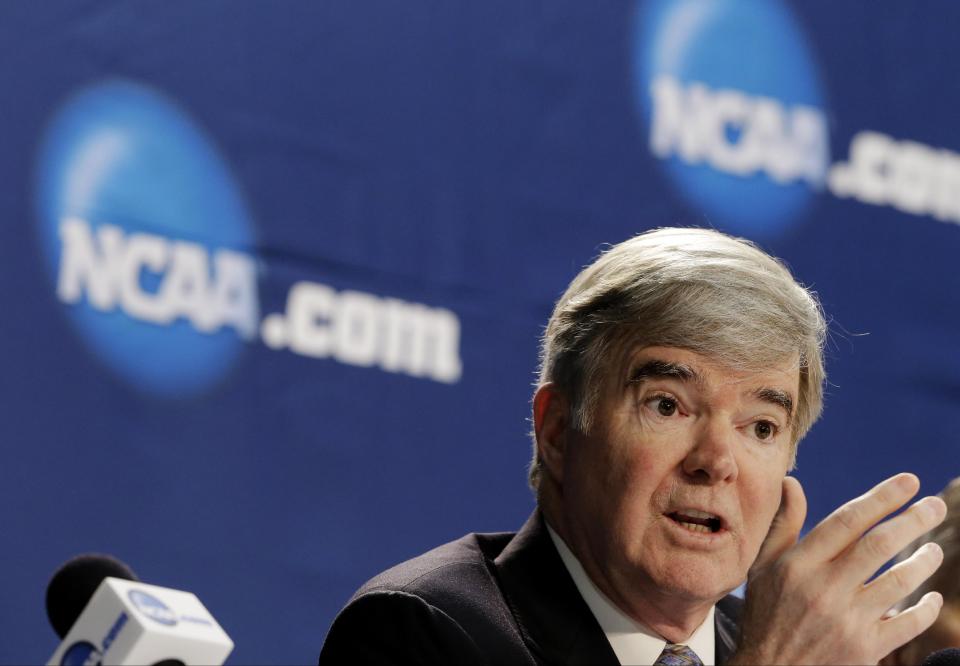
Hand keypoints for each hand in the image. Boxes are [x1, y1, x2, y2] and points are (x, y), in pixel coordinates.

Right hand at [731, 474, 946, 664]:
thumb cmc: (765, 615)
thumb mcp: (762, 567)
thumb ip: (783, 525)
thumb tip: (792, 483)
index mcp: (798, 564)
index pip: (847, 521)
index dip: (881, 498)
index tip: (909, 482)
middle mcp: (823, 589)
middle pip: (879, 545)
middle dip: (914, 520)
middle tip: (936, 506)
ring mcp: (847, 620)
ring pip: (900, 581)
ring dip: (924, 561)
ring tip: (933, 551)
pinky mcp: (866, 650)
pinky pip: (908, 623)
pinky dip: (926, 608)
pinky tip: (931, 597)